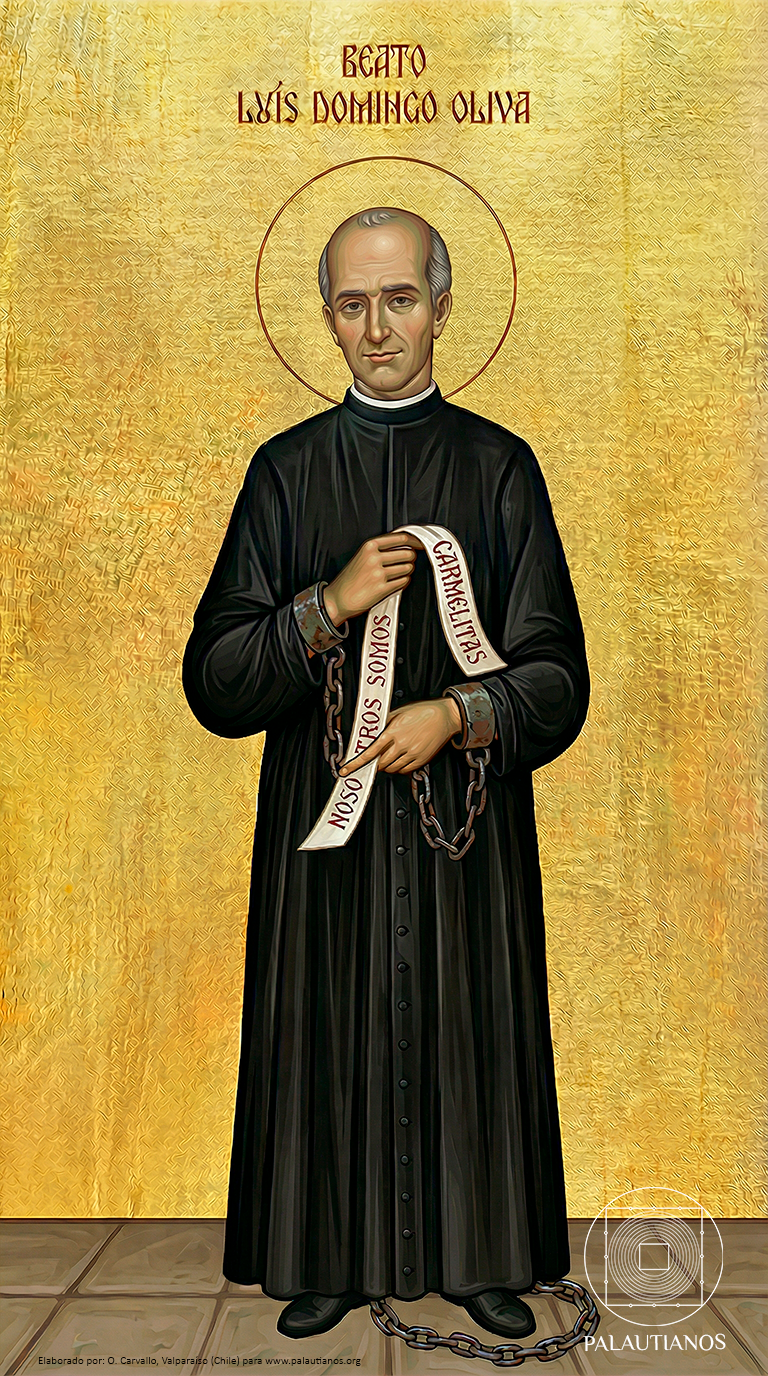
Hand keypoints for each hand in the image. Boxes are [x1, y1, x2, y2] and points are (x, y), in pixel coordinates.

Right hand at [323, 532, 422, 624]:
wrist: (337, 599)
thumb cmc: (350, 579)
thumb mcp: (362, 555)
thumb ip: (381, 548)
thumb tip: (407, 544)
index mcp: (369, 546)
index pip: (401, 538)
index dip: (415, 541)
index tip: (421, 544)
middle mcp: (374, 558)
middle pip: (408, 553)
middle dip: (411, 558)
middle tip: (406, 562)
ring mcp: (378, 573)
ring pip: (408, 568)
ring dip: (407, 571)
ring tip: (398, 573)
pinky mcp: (382, 588)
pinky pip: (404, 581)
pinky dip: (403, 582)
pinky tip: (395, 582)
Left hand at [340, 697, 461, 774]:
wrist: (445, 716)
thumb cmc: (424, 711)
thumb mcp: (400, 712)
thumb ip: (384, 722)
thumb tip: (372, 730)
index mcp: (394, 731)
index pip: (370, 751)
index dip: (356, 762)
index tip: (346, 769)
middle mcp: (402, 744)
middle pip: (381, 763)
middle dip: (375, 763)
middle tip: (375, 758)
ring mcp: (412, 754)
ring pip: (392, 769)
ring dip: (387, 765)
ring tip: (390, 756)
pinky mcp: (421, 760)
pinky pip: (405, 770)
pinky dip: (399, 768)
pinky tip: (401, 759)